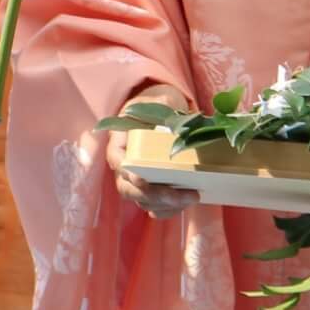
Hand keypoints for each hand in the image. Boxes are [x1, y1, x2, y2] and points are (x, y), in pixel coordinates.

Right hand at [105, 82, 196, 218]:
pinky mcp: (153, 187)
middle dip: (155, 196)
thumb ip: (165, 108)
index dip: (128, 174)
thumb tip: (180, 127)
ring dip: (165, 205)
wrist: (164, 107)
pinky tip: (186, 203)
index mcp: (120, 141)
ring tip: (192, 197)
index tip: (143, 179)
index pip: (117, 161)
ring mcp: (137, 179)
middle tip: (183, 195)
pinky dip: (168, 210)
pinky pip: (155, 206)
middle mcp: (124, 164)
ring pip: (142, 201)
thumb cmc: (158, 101)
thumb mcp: (160, 99)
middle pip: (128, 189)